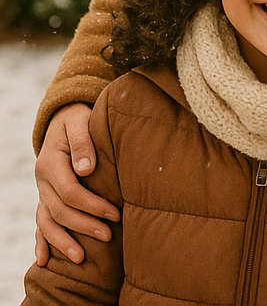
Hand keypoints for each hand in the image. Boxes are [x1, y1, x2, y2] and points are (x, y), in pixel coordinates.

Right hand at [34, 104, 118, 265]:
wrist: (63, 119)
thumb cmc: (78, 119)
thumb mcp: (79, 121)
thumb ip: (83, 142)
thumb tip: (86, 169)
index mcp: (50, 162)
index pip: (70, 192)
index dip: (92, 205)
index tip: (114, 214)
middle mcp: (42, 181)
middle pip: (60, 211)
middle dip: (84, 226)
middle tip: (108, 236)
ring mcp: (42, 191)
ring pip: (47, 222)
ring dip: (62, 241)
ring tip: (80, 258)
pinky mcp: (45, 197)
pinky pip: (40, 222)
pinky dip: (41, 241)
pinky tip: (45, 260)